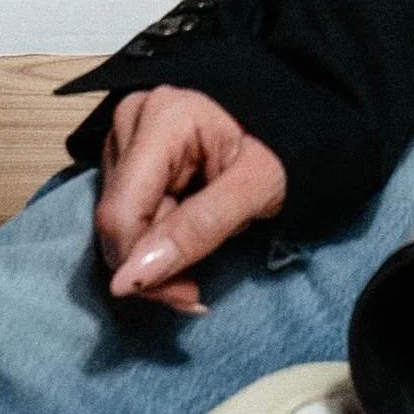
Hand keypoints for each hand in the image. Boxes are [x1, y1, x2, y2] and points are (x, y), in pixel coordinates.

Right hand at [92, 86, 286, 312]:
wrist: (297, 130)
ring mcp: (126, 138)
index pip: (122, 213)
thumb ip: (199, 228)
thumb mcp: (257, 188)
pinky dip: (155, 242)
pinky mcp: (128, 159)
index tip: (186, 297)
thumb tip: (130, 277)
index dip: (141, 266)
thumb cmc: (283, 152)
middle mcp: (132, 120)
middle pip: (116, 220)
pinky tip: (184, 244)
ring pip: (119, 223)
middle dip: (152, 266)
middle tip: (194, 291)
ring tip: (201, 253)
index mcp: (161, 117)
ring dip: (155, 256)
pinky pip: (127, 216)